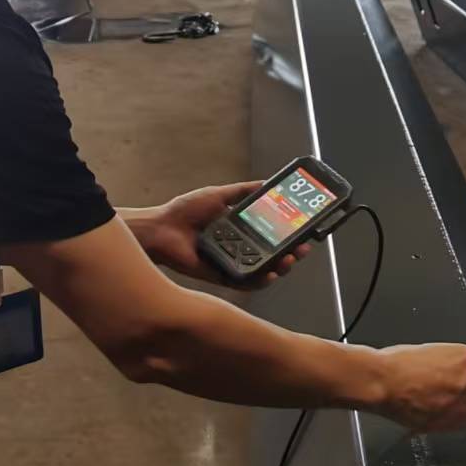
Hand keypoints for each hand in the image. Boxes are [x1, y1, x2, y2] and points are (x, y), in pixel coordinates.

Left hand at [132, 181, 311, 288]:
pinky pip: (246, 282)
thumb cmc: (184, 212)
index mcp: (239, 229)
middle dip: (292, 252)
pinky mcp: (222, 276)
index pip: (271, 233)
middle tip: (303, 247)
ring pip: (264, 270)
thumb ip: (242, 191)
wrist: (161, 229)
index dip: (289, 233)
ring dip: (281, 267)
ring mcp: (232, 263)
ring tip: (290, 260)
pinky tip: (270, 274)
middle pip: (272, 254)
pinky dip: (260, 281)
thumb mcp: (218, 195)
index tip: (304, 229)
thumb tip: (266, 182)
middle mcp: (239, 247)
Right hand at [372, 343, 465, 432]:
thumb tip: (461, 372)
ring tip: (461, 408)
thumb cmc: (398, 364)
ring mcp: (462, 406)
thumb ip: (455, 365)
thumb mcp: (433, 352)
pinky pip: (465, 425)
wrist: (381, 382)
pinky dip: (461, 421)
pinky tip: (450, 416)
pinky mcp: (450, 423)